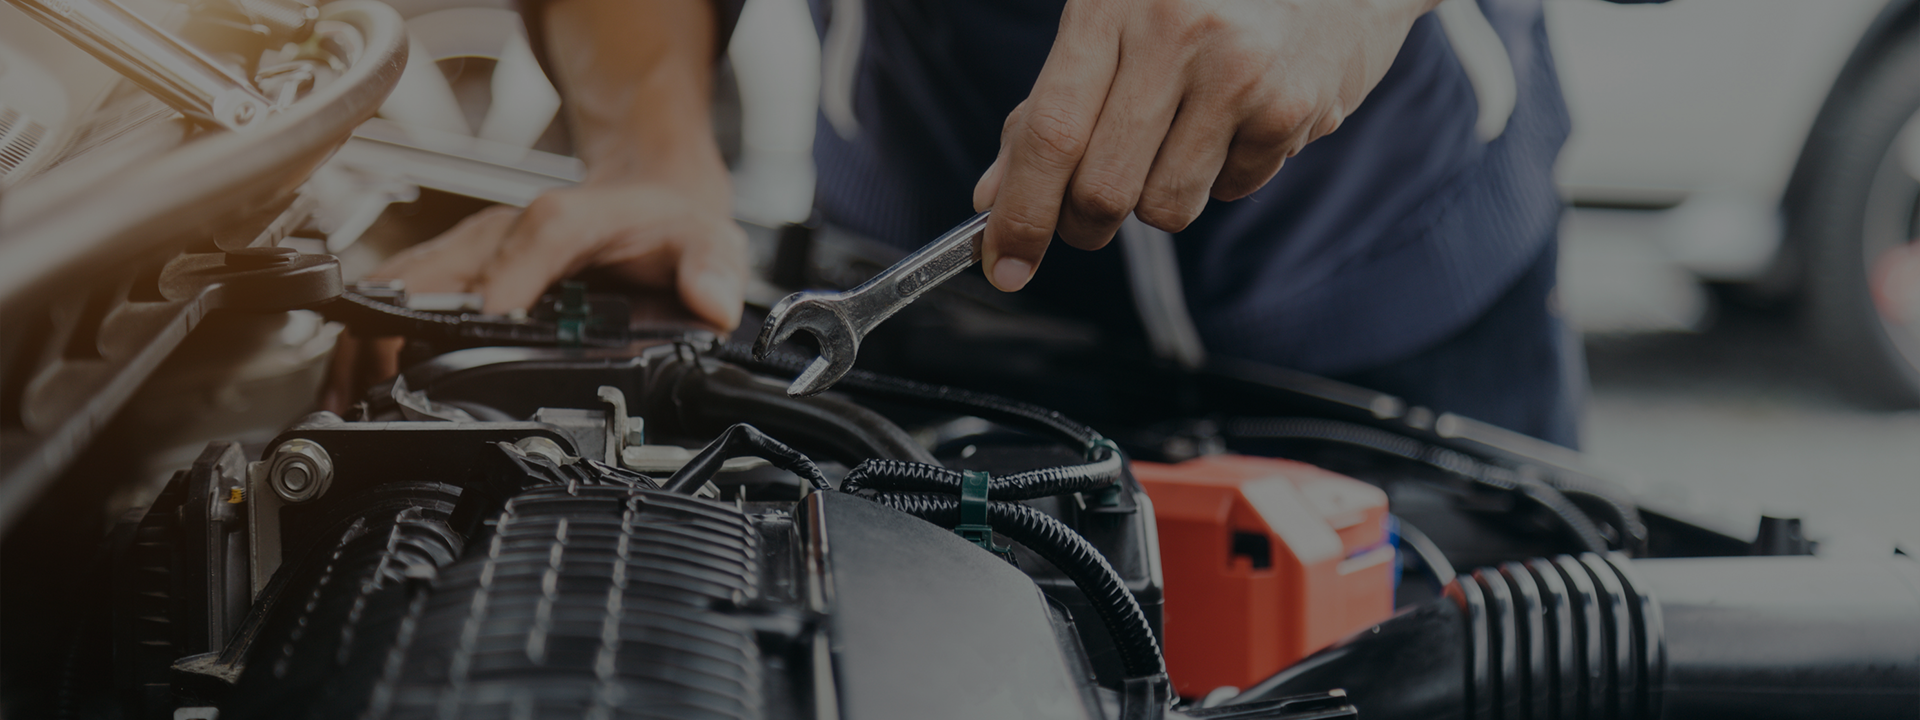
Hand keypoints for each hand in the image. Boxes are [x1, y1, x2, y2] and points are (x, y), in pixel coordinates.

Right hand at [318, 184, 746, 414]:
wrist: (650, 192)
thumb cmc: (668, 223)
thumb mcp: (709, 242)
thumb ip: (712, 270)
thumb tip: (713, 303)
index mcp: (563, 224)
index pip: (518, 254)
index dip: (493, 296)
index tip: (467, 348)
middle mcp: (507, 231)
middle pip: (430, 276)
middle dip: (397, 335)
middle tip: (378, 400)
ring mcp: (475, 247)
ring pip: (401, 287)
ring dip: (371, 340)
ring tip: (351, 403)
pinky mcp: (459, 263)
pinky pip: (401, 297)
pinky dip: (373, 335)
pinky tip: (359, 381)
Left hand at [971, 0, 1437, 290]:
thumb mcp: (1111, 17)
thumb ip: (1049, 104)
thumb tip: (995, 197)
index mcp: (1112, 2)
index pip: (1051, 134)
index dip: (1021, 214)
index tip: (1005, 265)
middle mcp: (1177, 33)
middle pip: (1104, 190)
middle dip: (1082, 224)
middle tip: (1084, 214)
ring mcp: (1242, 73)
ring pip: (1166, 208)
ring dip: (1155, 196)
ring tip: (1176, 134)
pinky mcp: (1294, 107)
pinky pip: (1230, 191)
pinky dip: (1220, 173)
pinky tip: (1235, 116)